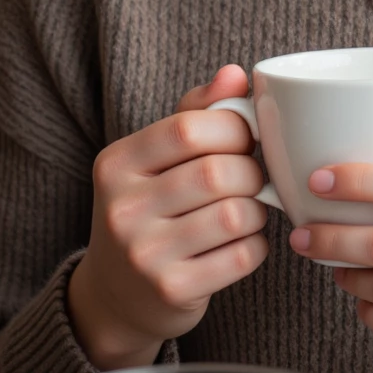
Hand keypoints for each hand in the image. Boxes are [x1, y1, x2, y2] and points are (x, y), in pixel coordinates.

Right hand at [67, 64, 268, 370]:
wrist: (116, 297)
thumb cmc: (149, 210)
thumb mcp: (154, 159)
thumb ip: (194, 112)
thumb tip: (236, 74)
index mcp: (116, 164)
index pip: (188, 128)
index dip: (233, 128)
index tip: (243, 140)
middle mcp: (122, 209)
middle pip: (218, 172)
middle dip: (251, 172)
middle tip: (252, 178)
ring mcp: (144, 255)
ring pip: (236, 214)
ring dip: (257, 210)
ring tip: (246, 210)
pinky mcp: (172, 290)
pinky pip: (243, 256)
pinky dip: (256, 245)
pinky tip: (241, 243)